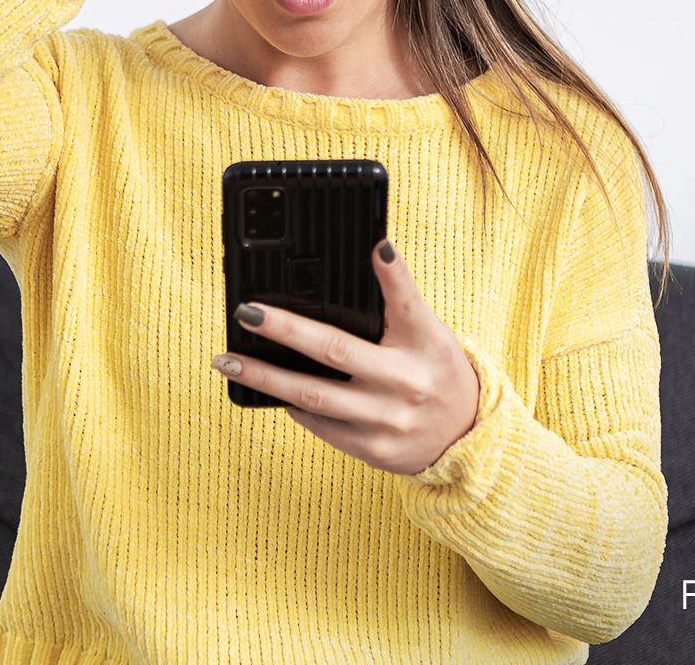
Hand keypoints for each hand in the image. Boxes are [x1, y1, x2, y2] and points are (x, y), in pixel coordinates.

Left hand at [213, 240, 480, 475]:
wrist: (466, 438)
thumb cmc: (437, 372)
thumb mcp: (429, 332)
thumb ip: (401, 297)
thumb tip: (377, 248)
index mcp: (424, 345)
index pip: (407, 303)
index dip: (393, 275)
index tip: (376, 247)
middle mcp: (405, 383)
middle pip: (335, 351)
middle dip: (285, 330)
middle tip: (245, 314)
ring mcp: (386, 420)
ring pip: (314, 396)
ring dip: (266, 377)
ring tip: (229, 361)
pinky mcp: (372, 448)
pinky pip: (321, 424)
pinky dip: (294, 405)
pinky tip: (270, 390)